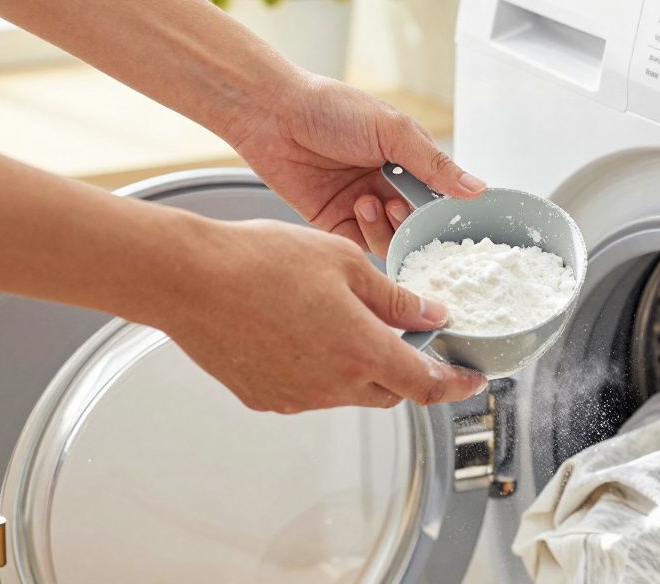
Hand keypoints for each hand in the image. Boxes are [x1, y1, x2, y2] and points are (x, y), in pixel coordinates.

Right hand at [157, 217, 487, 412]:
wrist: (189, 279)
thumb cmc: (259, 262)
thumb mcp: (344, 263)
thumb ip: (394, 297)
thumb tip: (430, 315)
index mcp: (362, 352)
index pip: (426, 386)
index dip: (456, 386)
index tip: (470, 381)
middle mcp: (332, 385)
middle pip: (389, 392)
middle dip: (404, 370)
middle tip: (403, 336)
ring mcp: (296, 397)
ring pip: (347, 391)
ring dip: (357, 366)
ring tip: (337, 318)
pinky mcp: (265, 398)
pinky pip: (308, 390)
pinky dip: (319, 368)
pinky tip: (301, 330)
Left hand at [231, 71, 485, 257]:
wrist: (274, 115)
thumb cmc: (331, 108)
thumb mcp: (394, 131)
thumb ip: (436, 165)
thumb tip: (477, 188)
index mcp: (407, 160)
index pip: (441, 196)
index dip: (450, 210)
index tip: (458, 219)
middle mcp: (387, 186)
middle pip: (418, 224)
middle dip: (419, 224)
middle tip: (410, 209)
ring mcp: (362, 206)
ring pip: (394, 239)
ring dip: (392, 226)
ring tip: (379, 201)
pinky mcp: (335, 222)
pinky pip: (363, 244)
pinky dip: (368, 233)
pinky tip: (360, 207)